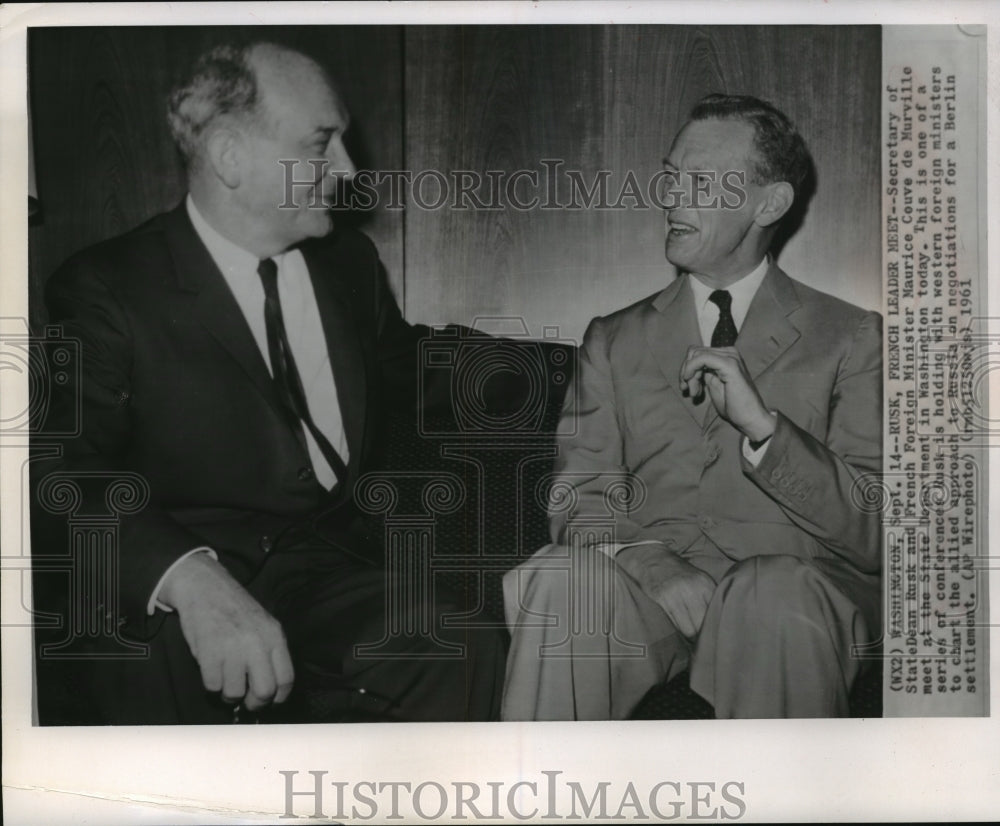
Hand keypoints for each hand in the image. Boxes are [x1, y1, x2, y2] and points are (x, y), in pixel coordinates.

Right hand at [158, 553, 293, 710]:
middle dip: (255, 704)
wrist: (205, 587)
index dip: (278, 698)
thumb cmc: (236, 610)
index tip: (269, 702)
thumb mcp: (264, 625)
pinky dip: (211, 685)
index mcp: (275, 636)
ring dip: (229, 695)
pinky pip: (212, 686)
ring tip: (226, 683)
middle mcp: (257, 643)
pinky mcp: (208, 652)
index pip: (286, 679)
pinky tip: (212, 672)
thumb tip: (271, 689)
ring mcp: (232, 648)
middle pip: (264, 692)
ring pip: (235, 693)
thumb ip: (270, 652)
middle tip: (246, 701)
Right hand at [617, 544, 716, 637]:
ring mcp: (675, 594)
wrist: (652, 559)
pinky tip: (678, 628)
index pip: (715, 614)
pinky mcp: (661, 599)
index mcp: (705, 584)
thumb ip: (710, 598)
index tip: (711, 631)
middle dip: (701, 634)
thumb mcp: (699, 580)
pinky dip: (677, 630)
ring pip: (688, 629)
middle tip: (700, 638)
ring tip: (690, 635)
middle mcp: (692, 588)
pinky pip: (674, 624)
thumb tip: (718, 623)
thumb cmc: (679, 574)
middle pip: (702, 625)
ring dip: (689, 635)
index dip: (714, 626)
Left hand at [679, 346, 775, 442]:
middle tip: (690, 392)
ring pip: (696, 355)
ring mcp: (731, 357)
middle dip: (686, 372)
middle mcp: (729, 352)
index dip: (687, 370)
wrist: (751, 418)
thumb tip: (689, 365)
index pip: (697, 353)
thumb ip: (704, 373)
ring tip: (694, 393)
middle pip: (694, 353)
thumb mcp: (714, 384)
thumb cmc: (734, 406)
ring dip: (688, 375)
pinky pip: (701, 359)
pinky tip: (692, 387)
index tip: (688, 389)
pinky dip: (691, 371)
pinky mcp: (729, 364)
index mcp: (726, 356)